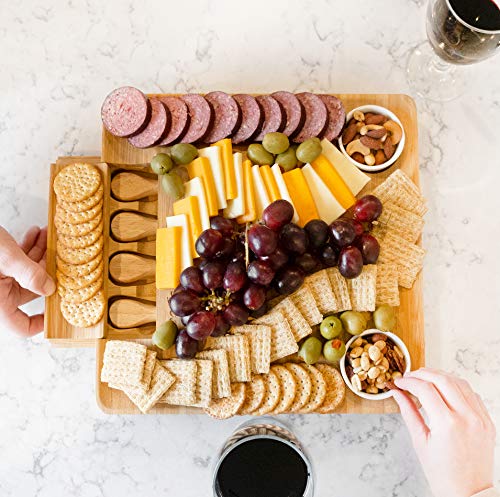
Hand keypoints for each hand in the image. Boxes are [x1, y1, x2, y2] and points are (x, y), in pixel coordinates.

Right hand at [0, 226, 55, 335]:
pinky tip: (37, 233)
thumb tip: (49, 289)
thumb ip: (29, 274)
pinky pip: (18, 262)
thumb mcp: (6, 258)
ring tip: (49, 238)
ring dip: (40, 255)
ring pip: (28, 273)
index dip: (41, 323)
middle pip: (32, 291)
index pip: (21, 326)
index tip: (59, 311)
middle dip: (48, 272)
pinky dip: (29, 248)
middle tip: (61, 258)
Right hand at [394, 368, 495, 496]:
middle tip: (410, 376)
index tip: (399, 382)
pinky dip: (457, 386)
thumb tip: (397, 393)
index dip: (409, 382)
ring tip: (426, 379)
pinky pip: (472, 394)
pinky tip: (445, 389)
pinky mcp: (487, 421)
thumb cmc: (442, 473)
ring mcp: (480, 419)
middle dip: (423, 374)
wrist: (468, 493)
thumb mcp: (420, 441)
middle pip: (443, 380)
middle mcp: (467, 418)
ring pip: (460, 382)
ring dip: (441, 376)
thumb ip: (408, 412)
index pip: (425, 389)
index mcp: (448, 424)